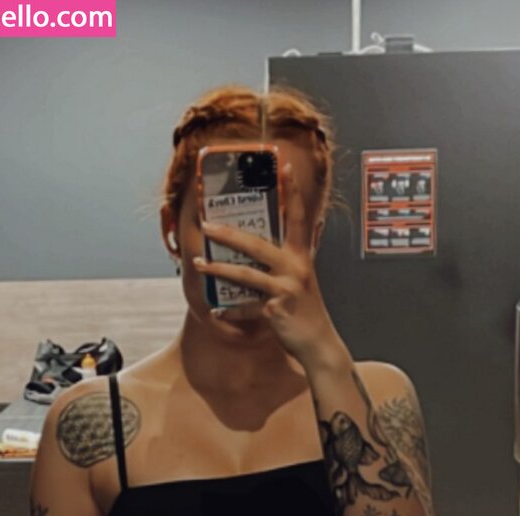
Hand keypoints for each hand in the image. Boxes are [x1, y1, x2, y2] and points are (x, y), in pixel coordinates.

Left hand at [193, 162, 340, 370]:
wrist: (319, 343)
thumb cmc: (306, 311)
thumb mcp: (300, 281)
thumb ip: (284, 264)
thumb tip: (255, 252)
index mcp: (302, 257)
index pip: (297, 218)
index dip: (292, 192)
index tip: (283, 167)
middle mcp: (295, 268)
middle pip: (257, 245)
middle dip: (229, 234)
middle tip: (207, 225)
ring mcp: (286, 289)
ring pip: (246, 274)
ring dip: (219, 269)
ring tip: (199, 263)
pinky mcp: (276, 310)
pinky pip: (247, 307)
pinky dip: (231, 310)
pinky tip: (218, 311)